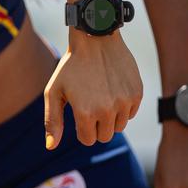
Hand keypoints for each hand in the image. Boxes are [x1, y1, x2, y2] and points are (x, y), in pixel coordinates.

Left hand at [44, 30, 142, 148]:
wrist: (95, 40)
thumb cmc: (71, 66)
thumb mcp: (54, 91)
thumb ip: (52, 120)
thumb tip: (50, 147)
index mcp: (86, 112)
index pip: (88, 139)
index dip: (81, 128)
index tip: (79, 112)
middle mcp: (108, 110)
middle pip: (105, 136)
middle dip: (96, 125)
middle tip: (90, 104)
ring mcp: (125, 102)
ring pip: (119, 127)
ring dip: (111, 117)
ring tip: (101, 96)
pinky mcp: (137, 94)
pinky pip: (131, 113)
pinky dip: (123, 107)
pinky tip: (113, 89)